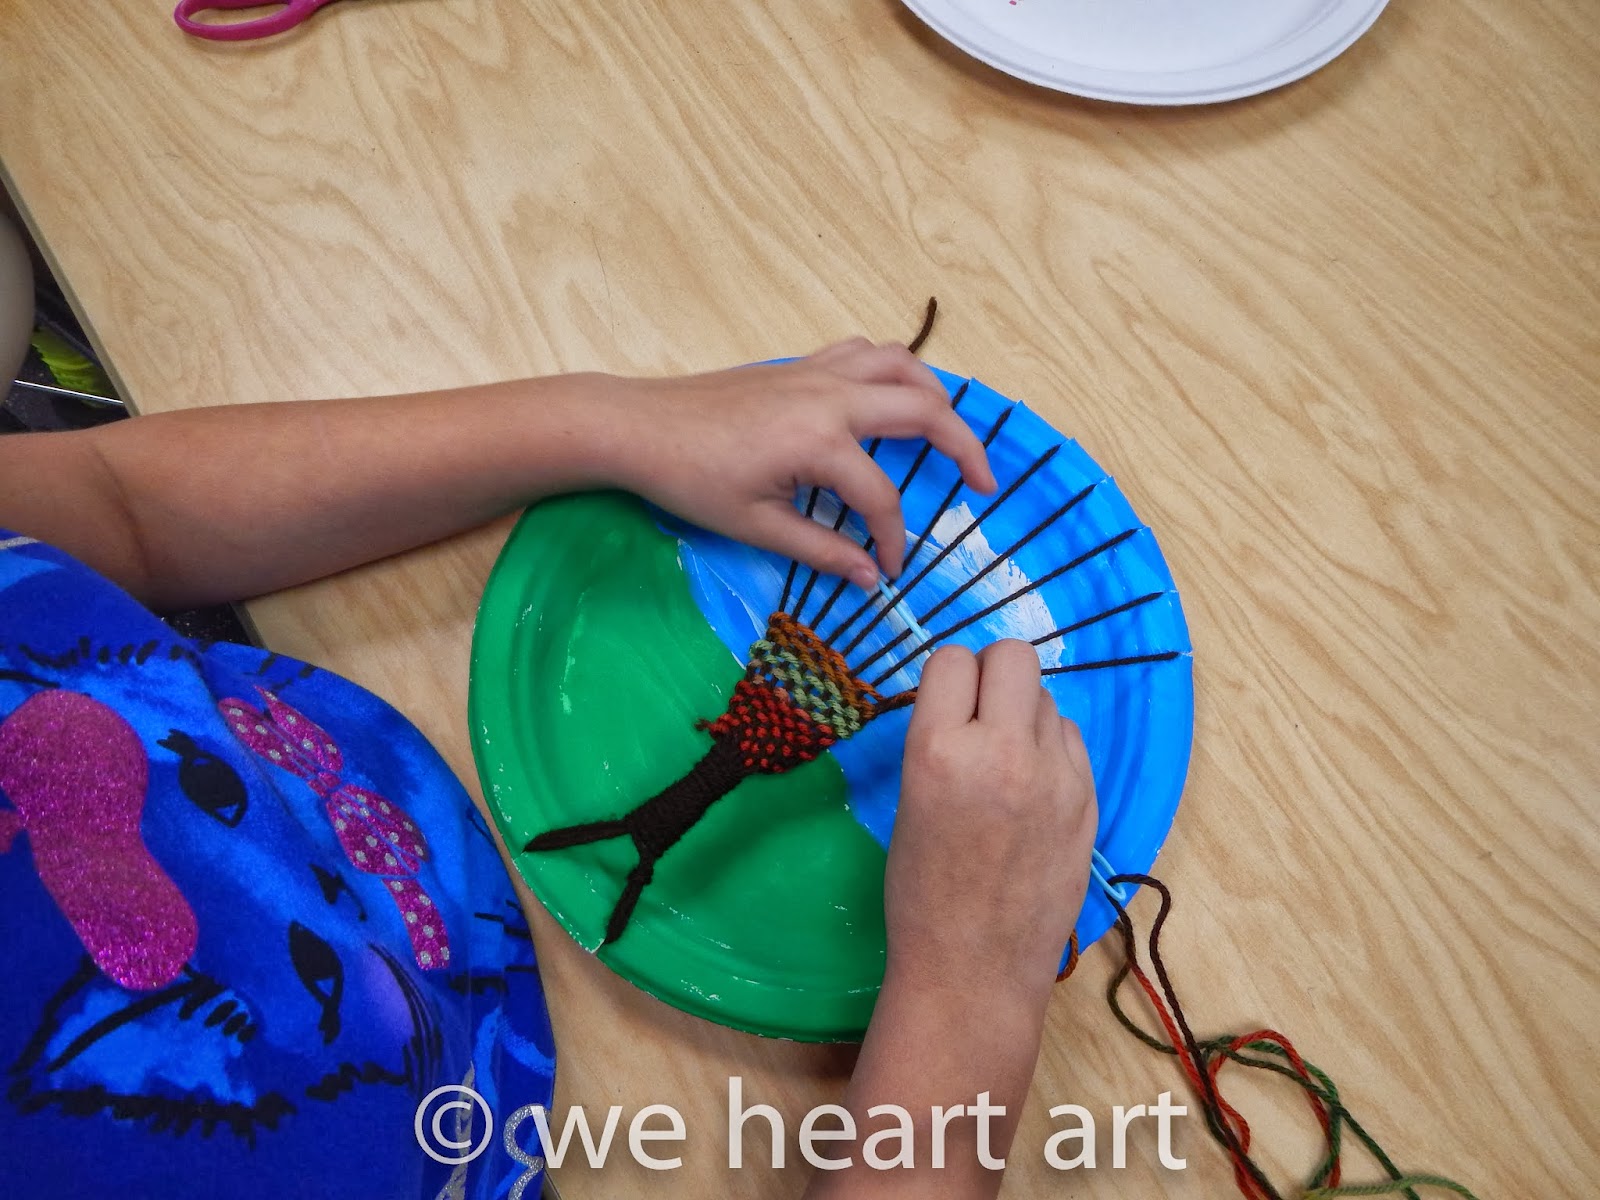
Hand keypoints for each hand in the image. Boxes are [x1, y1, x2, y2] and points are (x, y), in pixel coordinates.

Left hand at [604, 340, 995, 587]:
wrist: (639, 426)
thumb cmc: (692, 480)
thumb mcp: (757, 526)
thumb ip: (822, 550)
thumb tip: (871, 575)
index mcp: (820, 442)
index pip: (881, 497)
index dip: (893, 538)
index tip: (890, 569)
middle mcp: (831, 396)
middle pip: (923, 409)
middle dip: (964, 446)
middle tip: (986, 483)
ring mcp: (817, 371)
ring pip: (901, 365)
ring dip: (936, 395)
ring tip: (952, 432)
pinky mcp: (800, 364)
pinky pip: (866, 353)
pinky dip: (894, 370)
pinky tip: (894, 397)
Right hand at [802, 641, 1095, 1199]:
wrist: (974, 969)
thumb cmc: (921, 893)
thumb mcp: (911, 801)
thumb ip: (943, 740)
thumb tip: (970, 698)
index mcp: (939, 751)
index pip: (953, 659)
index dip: (948, 679)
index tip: (945, 704)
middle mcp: (1002, 751)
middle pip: (1013, 656)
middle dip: (994, 674)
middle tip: (982, 711)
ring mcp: (1055, 776)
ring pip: (1047, 697)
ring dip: (1025, 713)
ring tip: (1006, 760)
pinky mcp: (1088, 800)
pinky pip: (1071, 739)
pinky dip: (1051, 749)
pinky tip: (1033, 788)